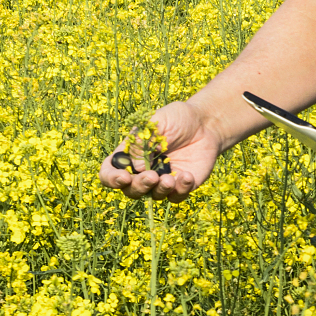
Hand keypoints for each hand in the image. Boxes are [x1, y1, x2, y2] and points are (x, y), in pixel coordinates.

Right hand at [99, 100, 219, 202]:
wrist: (205, 123)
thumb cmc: (177, 119)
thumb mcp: (157, 122)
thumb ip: (143, 142)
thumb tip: (136, 168)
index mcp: (129, 154)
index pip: (110, 172)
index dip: (111, 178)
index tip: (123, 177)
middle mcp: (142, 171)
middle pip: (130, 189)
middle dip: (138, 186)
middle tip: (152, 176)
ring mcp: (161, 181)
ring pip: (152, 196)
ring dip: (159, 189)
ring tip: (170, 178)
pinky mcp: (180, 186)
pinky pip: (176, 197)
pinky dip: (180, 190)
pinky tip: (187, 176)